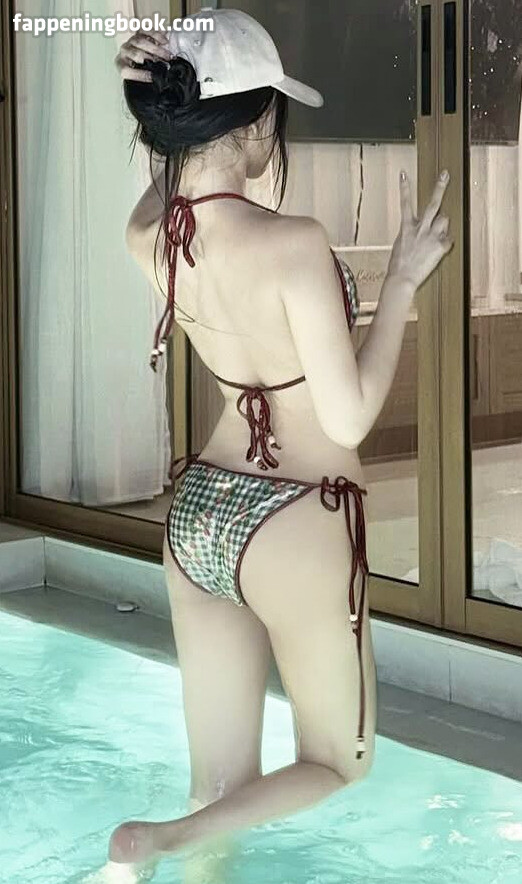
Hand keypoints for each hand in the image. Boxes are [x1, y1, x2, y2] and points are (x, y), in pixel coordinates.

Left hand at [115, 29, 170, 82]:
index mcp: (121, 64)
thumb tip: (156, 81)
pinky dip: (158, 36)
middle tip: (163, 64)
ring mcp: (131, 40)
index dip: (138, 74)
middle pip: (136, 54)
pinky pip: (147, 31)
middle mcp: (124, 51)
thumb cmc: (140, 68)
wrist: (140, 54)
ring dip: (157, 50)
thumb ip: (144, 78)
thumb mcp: (140, 77)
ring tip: (168, 56)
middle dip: (151, 59)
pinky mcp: (139, 32)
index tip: (151, 77)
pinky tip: (166, 42)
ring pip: (141, 42)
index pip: (126, 70)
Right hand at [387, 170, 453, 289]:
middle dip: (440, 188)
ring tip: (437, 235)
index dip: (404, 188)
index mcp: (406, 228)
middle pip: (433, 204)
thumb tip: (420, 231)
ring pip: (445, 220)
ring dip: (443, 226)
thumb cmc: (398, 266)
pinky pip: (448, 240)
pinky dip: (445, 245)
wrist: (402, 278)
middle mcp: (420, 228)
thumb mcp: (400, 245)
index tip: (404, 174)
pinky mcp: (440, 246)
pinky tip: (438, 252)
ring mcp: (431, 236)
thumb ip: (411, 234)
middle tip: (445, 175)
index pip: (405, 203)